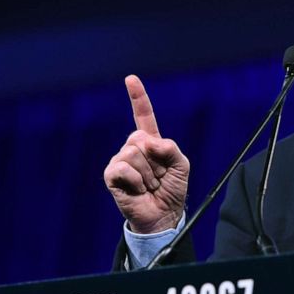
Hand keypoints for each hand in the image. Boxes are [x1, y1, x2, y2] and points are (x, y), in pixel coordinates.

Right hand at [104, 75, 189, 233]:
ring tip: (148, 186)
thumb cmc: (172, 190)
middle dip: (156, 160)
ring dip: (148, 174)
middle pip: (140, 138)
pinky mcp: (111, 175)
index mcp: (150, 142)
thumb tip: (150, 142)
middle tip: (158, 177)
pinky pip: (123, 168)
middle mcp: (132, 148)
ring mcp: (120, 160)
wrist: (164, 215)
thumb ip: (171, 148)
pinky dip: (136, 181)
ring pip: (133, 153)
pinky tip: (137, 190)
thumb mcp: (182, 166)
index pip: (143, 115)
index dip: (137, 97)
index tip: (131, 79)